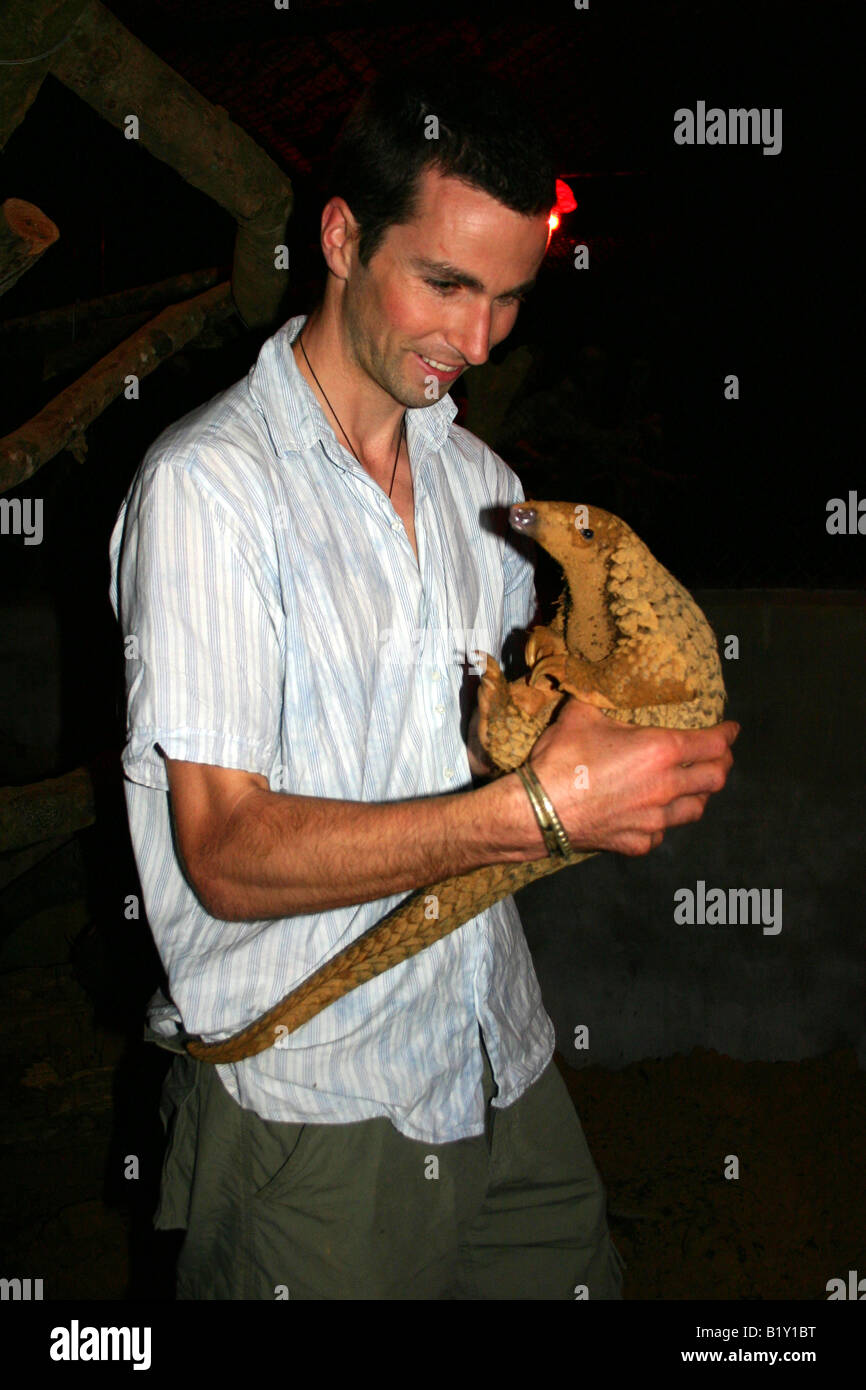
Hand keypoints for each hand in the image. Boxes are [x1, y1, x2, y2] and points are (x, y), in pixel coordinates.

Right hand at [526, 697, 738, 856]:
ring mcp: (655, 819)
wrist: (538, 810)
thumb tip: (601, 680)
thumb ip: (602, 696)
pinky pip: (664, 832)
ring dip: (700, 794)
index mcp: (660, 751)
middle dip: (723, 764)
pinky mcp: (638, 842)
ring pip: (696, 809)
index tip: (732, 730)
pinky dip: (665, 821)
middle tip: (720, 756)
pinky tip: (656, 813)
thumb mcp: (582, 713)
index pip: (713, 743)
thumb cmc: (561, 759)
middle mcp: (666, 787)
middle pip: (715, 778)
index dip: (727, 735)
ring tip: (694, 785)